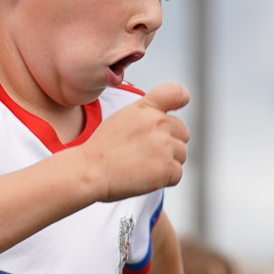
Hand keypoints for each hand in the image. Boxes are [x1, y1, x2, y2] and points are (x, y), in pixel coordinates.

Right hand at [82, 84, 189, 200]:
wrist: (90, 171)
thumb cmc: (102, 149)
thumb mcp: (123, 118)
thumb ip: (146, 115)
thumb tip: (165, 122)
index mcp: (146, 108)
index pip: (177, 93)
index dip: (181, 99)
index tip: (176, 109)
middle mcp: (158, 122)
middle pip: (183, 132)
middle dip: (170, 143)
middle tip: (146, 153)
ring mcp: (165, 145)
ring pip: (181, 155)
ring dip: (167, 162)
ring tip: (142, 165)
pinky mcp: (167, 168)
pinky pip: (177, 174)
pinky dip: (164, 179)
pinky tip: (145, 176)